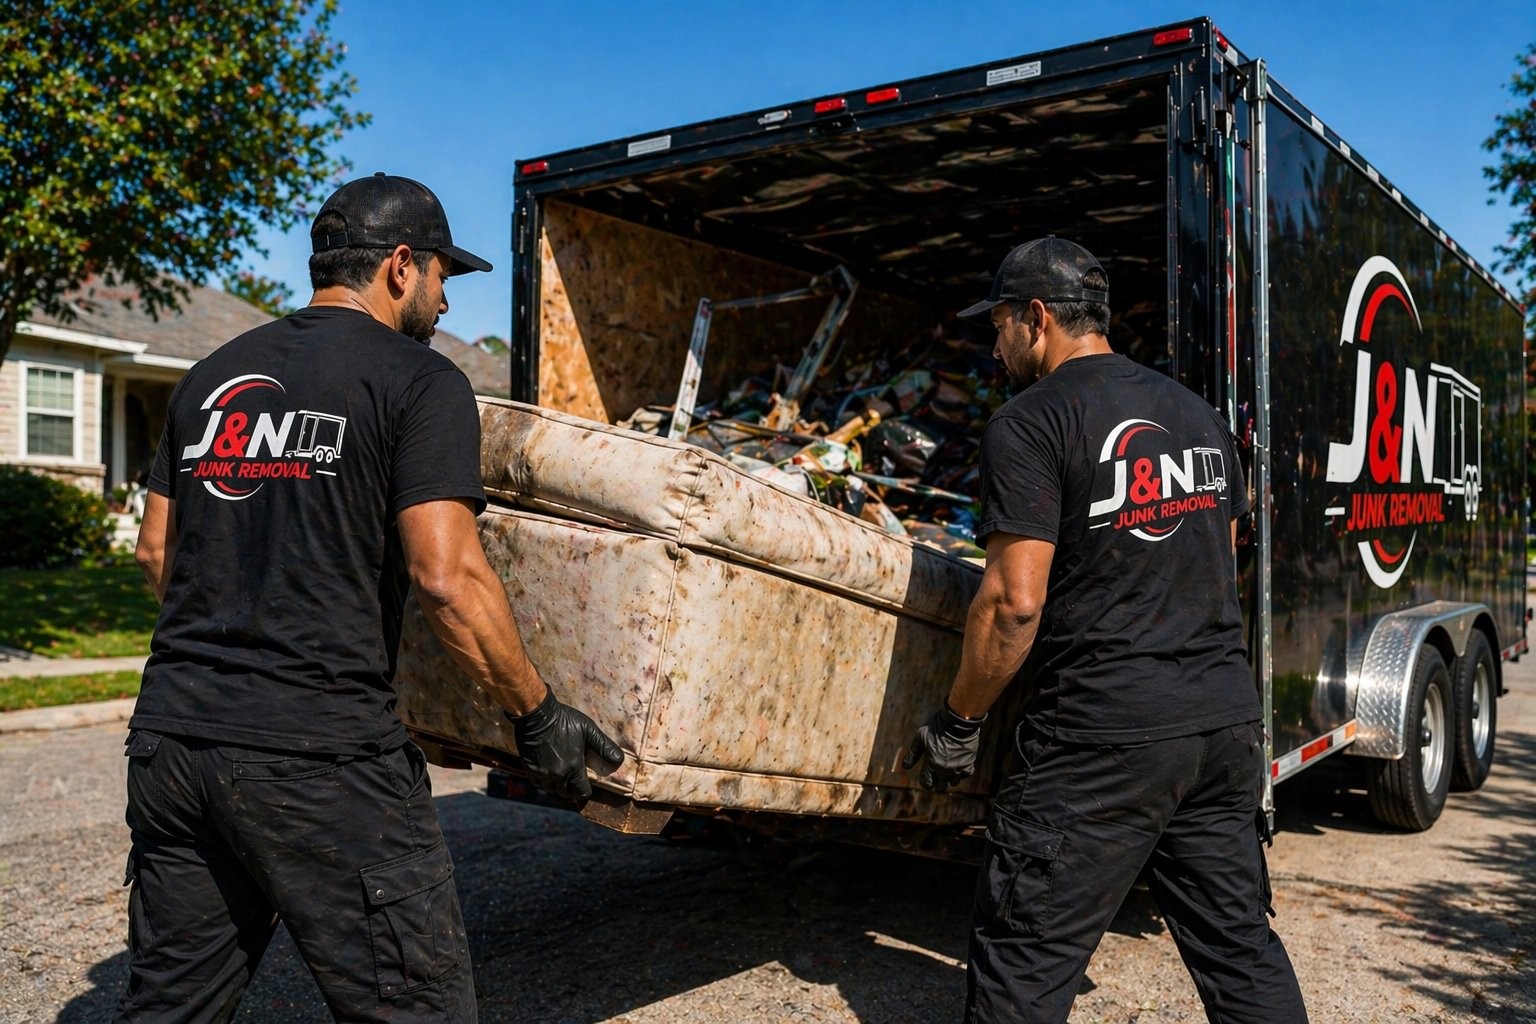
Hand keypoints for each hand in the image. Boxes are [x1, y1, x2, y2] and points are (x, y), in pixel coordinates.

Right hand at [506, 688, 623, 799]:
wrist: (537, 715)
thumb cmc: (564, 720)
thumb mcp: (588, 730)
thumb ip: (604, 746)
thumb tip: (619, 760)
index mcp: (573, 767)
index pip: (582, 792)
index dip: (585, 791)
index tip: (585, 784)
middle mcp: (557, 775)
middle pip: (565, 793)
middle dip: (571, 789)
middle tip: (573, 778)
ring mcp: (542, 773)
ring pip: (551, 790)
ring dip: (557, 786)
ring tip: (561, 774)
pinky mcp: (529, 769)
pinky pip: (538, 783)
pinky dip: (543, 781)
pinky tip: (547, 771)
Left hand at [902, 703, 984, 792]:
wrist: (958, 721)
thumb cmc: (937, 727)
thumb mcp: (920, 738)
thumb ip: (913, 754)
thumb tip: (905, 767)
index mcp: (932, 763)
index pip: (927, 782)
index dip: (925, 782)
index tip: (924, 778)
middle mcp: (945, 769)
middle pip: (940, 786)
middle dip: (937, 782)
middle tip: (936, 774)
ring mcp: (958, 767)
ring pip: (954, 782)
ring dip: (949, 778)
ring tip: (947, 769)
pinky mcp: (969, 763)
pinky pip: (965, 775)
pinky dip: (961, 772)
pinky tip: (957, 764)